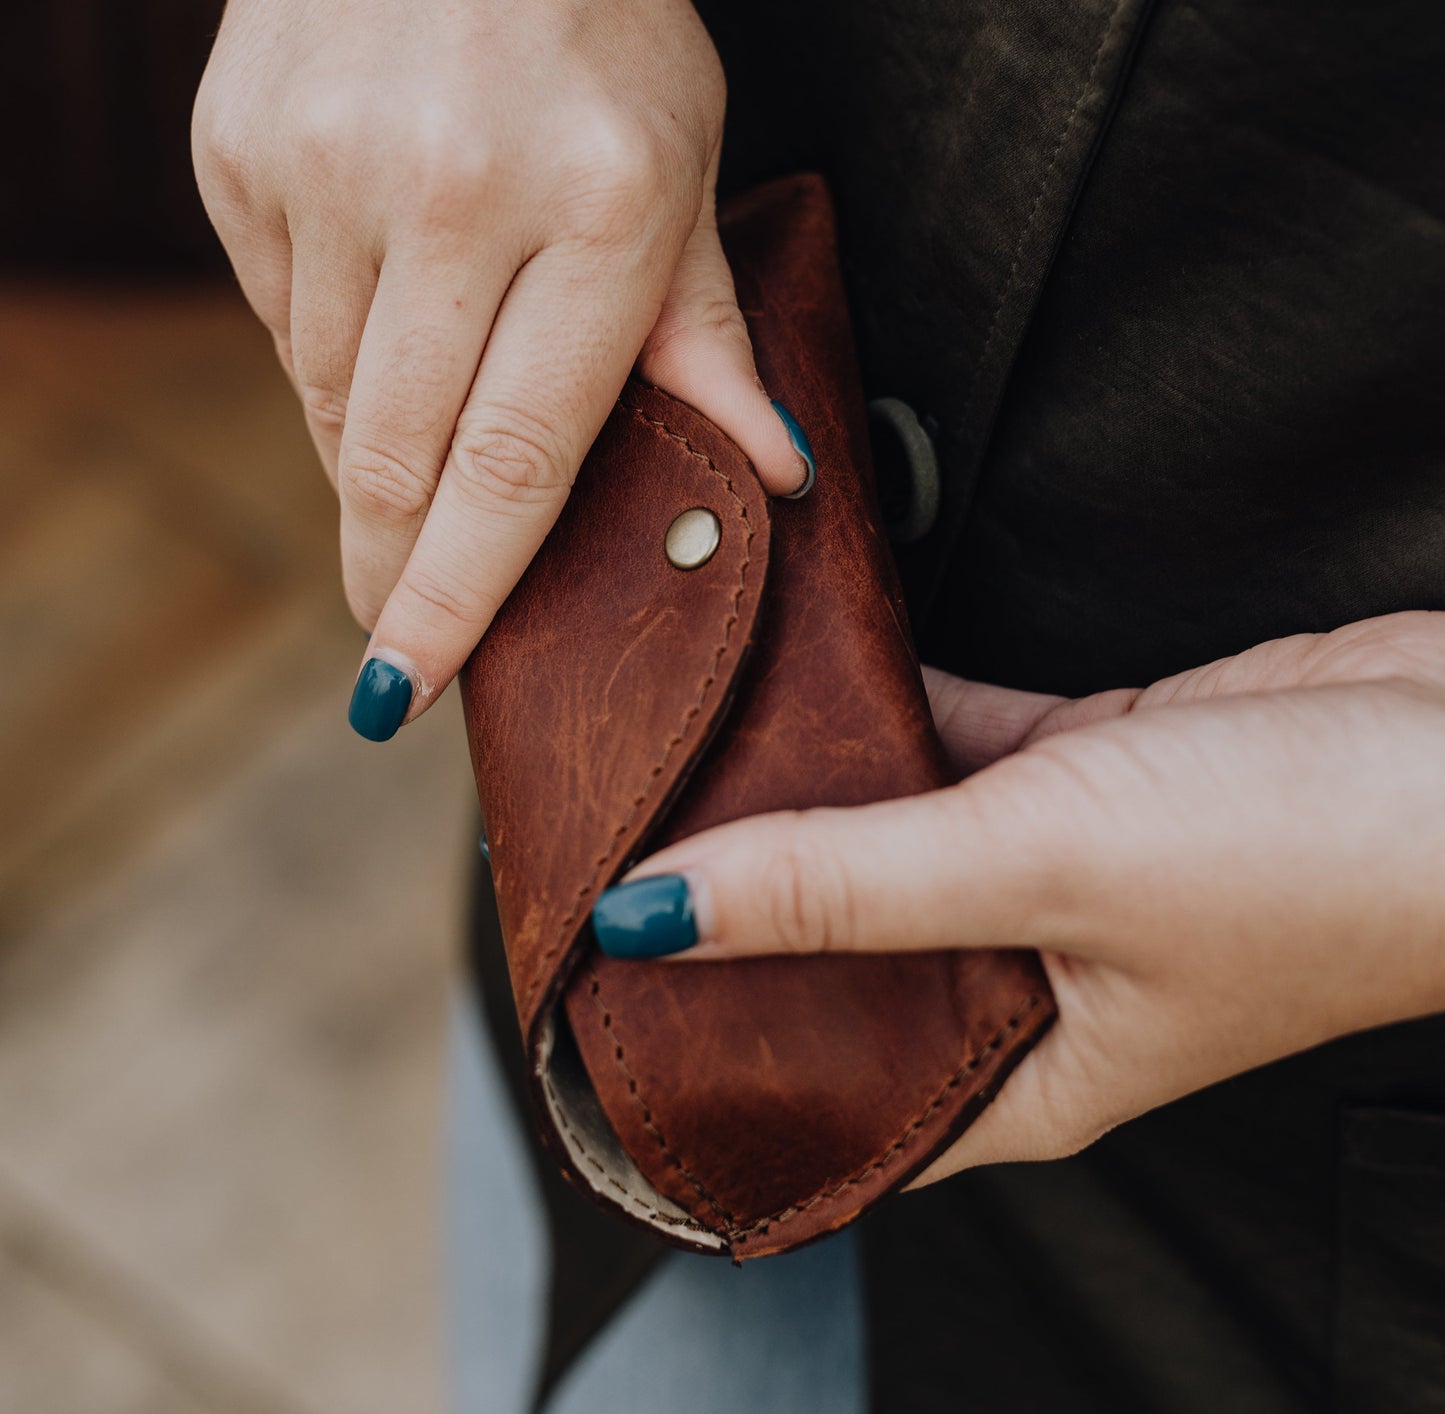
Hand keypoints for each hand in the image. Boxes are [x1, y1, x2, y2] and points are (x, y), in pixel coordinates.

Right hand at [192, 0, 808, 738]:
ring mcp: (327, 164)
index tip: (406, 685)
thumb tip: (777, 475)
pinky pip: (279, 321)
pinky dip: (328, 358)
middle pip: (399, 461)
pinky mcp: (240, 146)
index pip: (515, 465)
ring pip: (331, 402)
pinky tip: (381, 314)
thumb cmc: (602, 30)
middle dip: (393, 565)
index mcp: (599, 210)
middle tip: (396, 621)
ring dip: (372, 456)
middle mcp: (451, 192)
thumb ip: (708, 336)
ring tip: (419, 425)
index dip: (457, 597)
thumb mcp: (688, 167)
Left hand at [591, 612, 1444, 1183]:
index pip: (827, 1101)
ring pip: (888, 839)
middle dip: (743, 907)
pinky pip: (950, 749)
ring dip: (805, 793)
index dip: (713, 1065)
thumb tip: (656, 912)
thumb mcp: (1040, 872)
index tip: (606, 1009)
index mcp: (1017, 1074)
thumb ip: (844, 886)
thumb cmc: (1308, 861)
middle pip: (840, 956)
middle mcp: (1022, 986)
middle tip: (619, 846)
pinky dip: (887, 712)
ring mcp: (1048, 875)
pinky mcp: (1080, 776)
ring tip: (684, 744)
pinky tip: (809, 669)